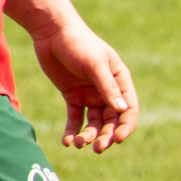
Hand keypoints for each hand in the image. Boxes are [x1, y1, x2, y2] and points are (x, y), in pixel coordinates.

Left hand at [32, 17, 136, 150]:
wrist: (51, 32)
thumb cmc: (78, 43)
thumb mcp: (94, 64)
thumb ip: (108, 87)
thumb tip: (123, 110)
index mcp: (120, 81)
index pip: (129, 109)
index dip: (125, 126)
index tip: (118, 140)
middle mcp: (108, 91)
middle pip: (112, 120)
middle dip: (106, 136)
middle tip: (97, 148)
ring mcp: (90, 95)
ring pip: (94, 122)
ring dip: (88, 135)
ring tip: (78, 144)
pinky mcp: (73, 97)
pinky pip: (76, 119)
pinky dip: (72, 131)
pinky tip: (67, 141)